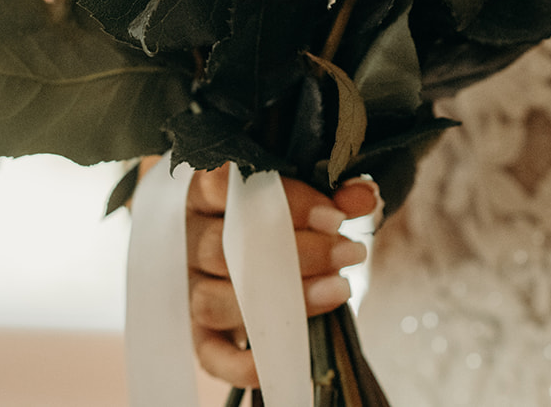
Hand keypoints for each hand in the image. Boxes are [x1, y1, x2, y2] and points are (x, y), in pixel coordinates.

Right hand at [186, 165, 379, 386]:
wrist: (231, 241)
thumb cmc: (265, 213)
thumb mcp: (294, 195)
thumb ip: (327, 196)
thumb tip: (363, 197)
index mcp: (202, 194)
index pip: (226, 187)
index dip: (283, 202)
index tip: (334, 217)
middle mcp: (188, 240)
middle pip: (226, 248)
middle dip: (298, 252)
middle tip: (349, 252)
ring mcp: (189, 288)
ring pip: (214, 300)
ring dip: (282, 299)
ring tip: (338, 289)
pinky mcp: (197, 333)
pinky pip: (209, 354)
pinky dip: (243, 363)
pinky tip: (288, 350)